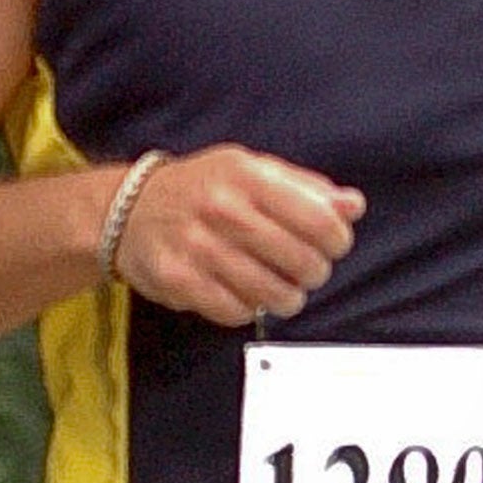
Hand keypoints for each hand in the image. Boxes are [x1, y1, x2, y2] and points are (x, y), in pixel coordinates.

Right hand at [112, 144, 366, 326]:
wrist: (129, 209)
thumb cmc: (203, 189)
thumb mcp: (252, 171)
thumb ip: (306, 188)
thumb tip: (353, 206)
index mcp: (248, 176)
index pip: (318, 219)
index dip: (337, 240)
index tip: (333, 246)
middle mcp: (223, 208)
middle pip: (301, 261)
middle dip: (314, 272)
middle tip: (306, 271)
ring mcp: (198, 246)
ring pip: (272, 292)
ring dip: (286, 297)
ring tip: (282, 288)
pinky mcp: (179, 279)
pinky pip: (236, 311)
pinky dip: (248, 309)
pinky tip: (244, 293)